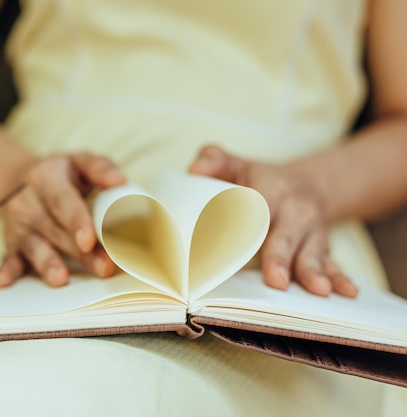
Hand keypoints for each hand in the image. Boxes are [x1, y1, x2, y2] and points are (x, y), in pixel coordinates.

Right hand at [0, 153, 126, 287]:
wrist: (18, 180)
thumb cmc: (61, 175)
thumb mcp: (79, 162)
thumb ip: (100, 168)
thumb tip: (120, 182)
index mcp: (48, 177)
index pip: (63, 200)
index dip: (77, 220)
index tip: (90, 239)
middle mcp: (29, 200)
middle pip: (56, 229)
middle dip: (80, 251)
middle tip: (103, 267)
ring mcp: (19, 223)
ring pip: (35, 246)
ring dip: (48, 263)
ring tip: (60, 279)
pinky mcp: (12, 242)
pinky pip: (9, 257)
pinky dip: (6, 270)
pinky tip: (3, 281)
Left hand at [188, 145, 357, 296]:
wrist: (310, 184)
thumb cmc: (260, 181)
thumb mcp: (236, 164)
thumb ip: (213, 160)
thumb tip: (195, 170)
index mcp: (270, 190)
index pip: (257, 207)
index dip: (248, 225)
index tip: (238, 244)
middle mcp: (294, 211)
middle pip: (286, 236)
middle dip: (281, 258)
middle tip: (276, 280)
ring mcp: (311, 232)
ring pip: (313, 252)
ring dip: (314, 272)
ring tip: (319, 290)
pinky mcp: (322, 248)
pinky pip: (334, 263)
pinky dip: (340, 278)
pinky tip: (347, 291)